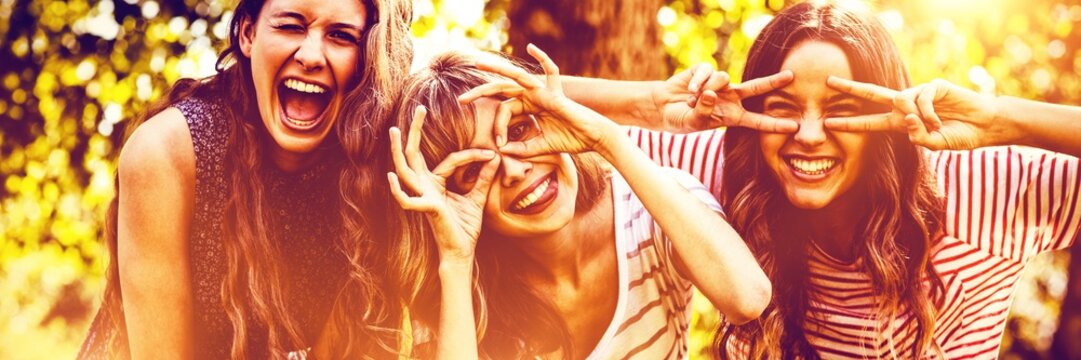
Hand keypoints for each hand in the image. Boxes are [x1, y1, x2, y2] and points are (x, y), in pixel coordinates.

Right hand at [387, 105, 500, 262]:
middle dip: (415, 131)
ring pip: (406, 170)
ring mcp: (423, 197)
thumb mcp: (477, 197)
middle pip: (415, 154)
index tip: (492, 154)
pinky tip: (392, 177)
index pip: (451, 159)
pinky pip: (408, 200)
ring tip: (394, 130)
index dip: (472, 155)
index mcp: (436, 183)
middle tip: (419, 108)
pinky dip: (398, 190)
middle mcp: (425, 187)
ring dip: (398, 150)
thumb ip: (483, 178)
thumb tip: (496, 157)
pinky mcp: (427, 209)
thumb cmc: (465, 227)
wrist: (463, 250)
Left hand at [458, 44, 619, 156]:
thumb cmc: (570, 140)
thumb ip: (521, 149)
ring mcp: (543, 91)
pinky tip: (531, 47)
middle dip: (481, 92)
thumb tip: (501, 151)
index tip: (500, 144)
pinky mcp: (554, 93)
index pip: (504, 111)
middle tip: (461, 100)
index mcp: (529, 107)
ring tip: (478, 63)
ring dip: (496, 68)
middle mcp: (533, 96)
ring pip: (516, 77)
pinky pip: (550, 71)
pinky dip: (542, 57)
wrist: (593, 138)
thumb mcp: (539, 147)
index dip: (497, 127)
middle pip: (502, 90)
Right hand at [657, 64, 796, 132]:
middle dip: (773, 82)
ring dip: (706, 89)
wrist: (662, 106)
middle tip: (791, 76)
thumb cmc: (681, 119)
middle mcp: (730, 98)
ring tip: (691, 100)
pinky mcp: (706, 71)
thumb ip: (702, 111)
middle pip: (756, 88)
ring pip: (723, 78)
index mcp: (732, 116)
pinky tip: (688, 89)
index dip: (775, 124)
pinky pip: (707, 72)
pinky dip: (697, 81)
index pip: (757, 121)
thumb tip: (711, 93)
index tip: (794, 126)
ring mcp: (719, 84)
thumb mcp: (692, 122)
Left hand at [824, 77, 1002, 149]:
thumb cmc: (959, 135)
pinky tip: (941, 120)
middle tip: (828, 82)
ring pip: (902, 101)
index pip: (870, 121)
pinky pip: (921, 98)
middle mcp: (906, 106)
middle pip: (872, 94)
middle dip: (850, 88)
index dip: (850, 122)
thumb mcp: (935, 144)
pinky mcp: (933, 86)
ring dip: (916, 117)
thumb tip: (906, 119)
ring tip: (935, 126)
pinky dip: (929, 112)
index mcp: (900, 122)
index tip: (828, 122)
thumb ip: (918, 137)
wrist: (984, 125)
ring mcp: (919, 94)